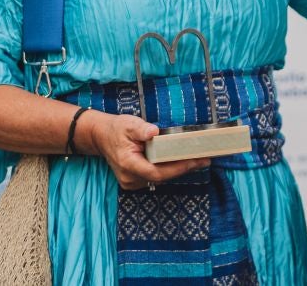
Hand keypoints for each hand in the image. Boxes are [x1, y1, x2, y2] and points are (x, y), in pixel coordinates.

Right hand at [80, 110, 210, 189]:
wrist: (101, 137)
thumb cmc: (116, 129)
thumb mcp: (128, 124)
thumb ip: (141, 128)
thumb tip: (154, 131)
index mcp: (127, 163)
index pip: (156, 172)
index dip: (177, 168)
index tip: (194, 160)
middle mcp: (129, 177)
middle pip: (161, 177)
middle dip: (184, 168)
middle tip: (205, 159)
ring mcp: (131, 182)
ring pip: (160, 179)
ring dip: (179, 170)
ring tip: (199, 159)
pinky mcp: (136, 180)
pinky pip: (156, 177)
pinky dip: (170, 170)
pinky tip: (184, 162)